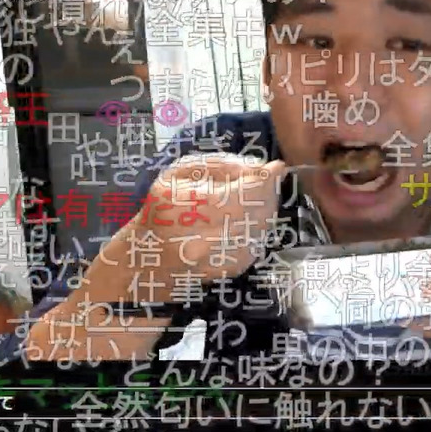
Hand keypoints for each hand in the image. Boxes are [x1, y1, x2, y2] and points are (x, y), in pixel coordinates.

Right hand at [132, 154, 287, 284]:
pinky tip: (242, 218)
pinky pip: (261, 237)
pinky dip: (258, 224)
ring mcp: (226, 255)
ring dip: (264, 207)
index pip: (246, 191)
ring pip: (265, 223)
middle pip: (261, 207)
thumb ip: (221, 165)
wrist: (154, 255)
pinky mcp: (237, 265)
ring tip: (247, 199)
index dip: (266, 178)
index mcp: (193, 208)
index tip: (276, 167)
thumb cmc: (164, 209)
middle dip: (267, 190)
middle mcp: (210, 237)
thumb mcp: (180, 173)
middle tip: (262, 180)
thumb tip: (259, 167)